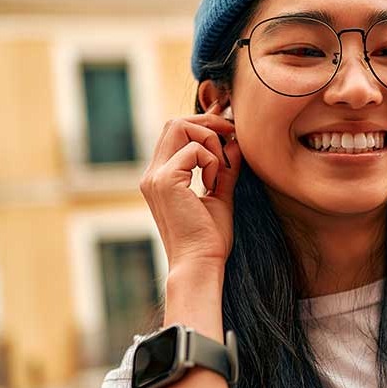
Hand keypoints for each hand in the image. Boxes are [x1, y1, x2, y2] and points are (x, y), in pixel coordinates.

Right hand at [140, 101, 241, 274]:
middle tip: (231, 136)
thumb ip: (224, 168)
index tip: (229, 131)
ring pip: (180, 127)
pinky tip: (214, 183)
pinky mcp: (165, 181)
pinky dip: (212, 161)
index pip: (175, 132)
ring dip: (209, 140)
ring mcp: (155, 177)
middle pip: (174, 123)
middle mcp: (152, 174)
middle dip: (207, 123)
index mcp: (160, 178)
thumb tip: (234, 142)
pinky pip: (194, 150)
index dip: (202, 125)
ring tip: (220, 169)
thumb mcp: (219, 195)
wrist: (200, 264)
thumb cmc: (209, 239)